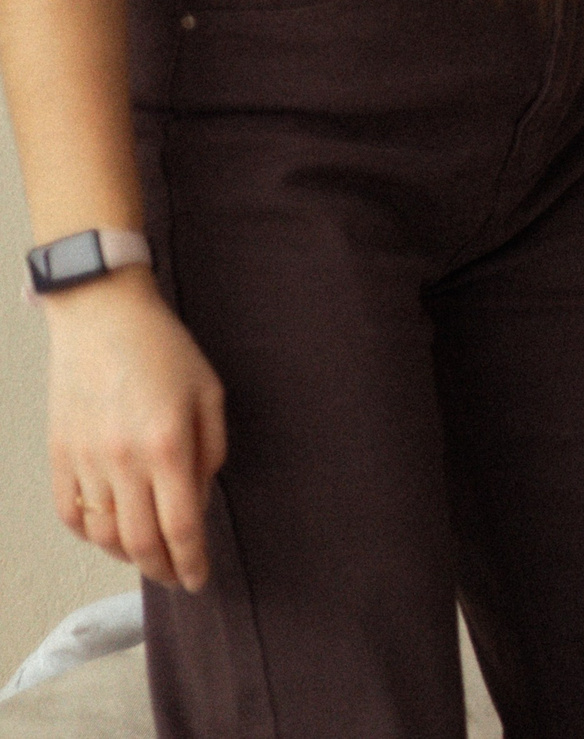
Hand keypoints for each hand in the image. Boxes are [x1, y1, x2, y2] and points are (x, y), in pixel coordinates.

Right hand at [45, 268, 225, 590]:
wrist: (102, 317)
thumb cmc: (166, 350)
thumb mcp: (209, 395)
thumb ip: (209, 454)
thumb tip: (196, 503)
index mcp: (168, 446)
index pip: (181, 527)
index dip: (192, 562)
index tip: (201, 580)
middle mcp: (123, 462)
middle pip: (140, 543)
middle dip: (164, 570)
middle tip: (179, 578)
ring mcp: (85, 461)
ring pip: (103, 535)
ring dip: (129, 556)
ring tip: (150, 556)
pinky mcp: (59, 455)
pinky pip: (71, 514)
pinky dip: (91, 534)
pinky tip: (110, 533)